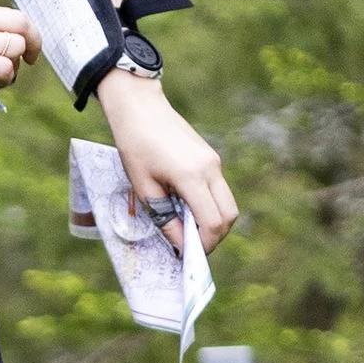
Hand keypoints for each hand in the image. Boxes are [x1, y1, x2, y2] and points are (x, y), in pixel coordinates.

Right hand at [0, 0, 41, 106]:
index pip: (4, 13)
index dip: (17, 32)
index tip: (18, 46)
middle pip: (20, 22)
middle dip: (34, 41)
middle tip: (32, 59)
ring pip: (16, 47)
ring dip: (15, 67)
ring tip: (1, 79)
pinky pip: (6, 68)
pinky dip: (6, 80)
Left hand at [95, 74, 237, 252]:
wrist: (140, 108)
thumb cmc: (135, 146)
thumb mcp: (143, 188)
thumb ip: (164, 219)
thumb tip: (180, 245)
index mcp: (192, 176)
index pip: (213, 222)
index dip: (203, 244)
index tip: (187, 254)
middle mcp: (210, 169)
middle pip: (229, 215)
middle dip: (214, 236)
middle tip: (190, 245)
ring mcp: (214, 162)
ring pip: (227, 203)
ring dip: (213, 221)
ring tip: (186, 227)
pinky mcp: (211, 158)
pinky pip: (219, 190)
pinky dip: (210, 205)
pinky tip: (186, 207)